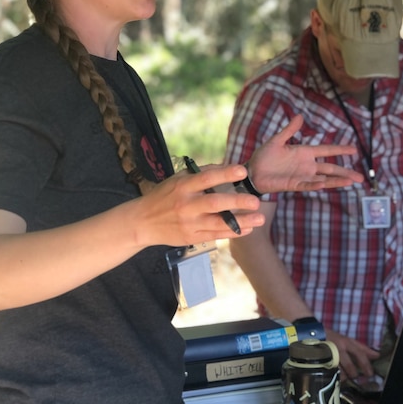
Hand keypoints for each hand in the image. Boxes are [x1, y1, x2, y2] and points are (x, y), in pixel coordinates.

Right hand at [134, 164, 264, 247]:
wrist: (142, 222)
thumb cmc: (163, 196)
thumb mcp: (176, 179)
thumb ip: (199, 173)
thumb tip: (224, 166)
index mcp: (183, 186)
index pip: (206, 178)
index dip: (225, 174)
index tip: (242, 171)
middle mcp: (186, 205)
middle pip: (215, 203)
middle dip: (237, 202)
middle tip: (255, 201)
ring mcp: (190, 223)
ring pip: (219, 223)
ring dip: (242, 221)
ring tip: (260, 218)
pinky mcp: (192, 237)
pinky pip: (216, 235)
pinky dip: (233, 232)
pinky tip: (248, 228)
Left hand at [248, 114, 363, 193]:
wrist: (251, 172)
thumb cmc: (263, 157)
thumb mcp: (277, 141)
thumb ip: (289, 130)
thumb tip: (300, 116)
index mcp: (304, 153)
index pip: (326, 150)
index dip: (340, 149)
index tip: (354, 150)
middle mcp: (306, 166)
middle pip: (330, 168)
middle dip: (345, 172)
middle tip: (360, 177)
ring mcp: (301, 176)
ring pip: (323, 179)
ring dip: (336, 181)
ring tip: (350, 182)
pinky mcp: (293, 185)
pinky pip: (307, 185)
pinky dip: (316, 185)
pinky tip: (325, 184)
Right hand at [324, 327, 379, 379]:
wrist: (312, 334)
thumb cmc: (333, 338)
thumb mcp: (347, 340)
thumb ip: (362, 348)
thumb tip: (377, 355)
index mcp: (346, 342)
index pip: (359, 353)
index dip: (365, 364)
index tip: (370, 374)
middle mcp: (338, 348)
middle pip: (349, 365)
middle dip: (353, 373)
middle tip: (355, 376)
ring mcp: (328, 355)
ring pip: (339, 371)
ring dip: (343, 376)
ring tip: (344, 377)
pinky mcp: (319, 361)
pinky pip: (329, 373)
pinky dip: (333, 376)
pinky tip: (334, 376)